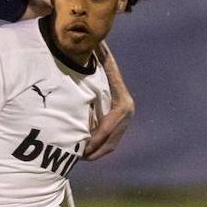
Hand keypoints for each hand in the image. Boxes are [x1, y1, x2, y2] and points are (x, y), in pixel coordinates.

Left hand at [86, 44, 133, 159]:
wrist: (105, 59)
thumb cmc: (100, 62)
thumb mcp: (100, 65)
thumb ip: (98, 61)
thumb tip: (93, 50)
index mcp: (122, 102)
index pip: (109, 126)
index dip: (96, 138)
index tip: (84, 146)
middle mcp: (126, 111)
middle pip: (111, 138)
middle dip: (95, 148)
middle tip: (79, 156)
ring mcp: (126, 118)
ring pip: (112, 143)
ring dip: (96, 151)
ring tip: (80, 156)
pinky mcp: (121, 124)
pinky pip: (112, 142)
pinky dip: (99, 148)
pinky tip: (87, 153)